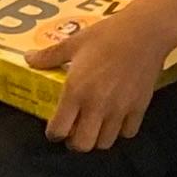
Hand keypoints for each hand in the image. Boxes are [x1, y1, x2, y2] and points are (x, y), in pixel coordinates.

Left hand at [28, 2, 176, 151]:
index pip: (58, 130)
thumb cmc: (108, 34)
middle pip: (82, 145)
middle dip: (75, 142)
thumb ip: (50, 55)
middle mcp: (97, 105)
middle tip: (75, 130)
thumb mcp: (74, 42)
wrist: (147, 31)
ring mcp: (120, 108)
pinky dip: (120, 131)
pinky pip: (128, 133)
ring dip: (97, 138)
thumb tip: (29, 59)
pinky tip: (117, 118)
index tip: (56, 127)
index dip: (53, 133)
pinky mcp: (139, 106)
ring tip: (96, 125)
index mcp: (76, 91)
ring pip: (105, 143)